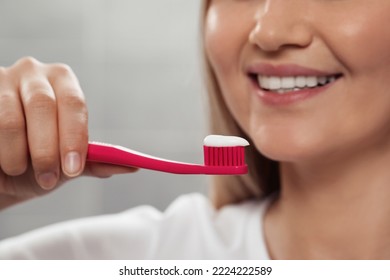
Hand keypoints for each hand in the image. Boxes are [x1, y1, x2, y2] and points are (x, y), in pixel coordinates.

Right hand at [0, 57, 135, 209]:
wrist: (2, 167)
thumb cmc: (40, 157)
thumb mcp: (68, 160)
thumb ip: (95, 161)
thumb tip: (132, 166)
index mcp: (64, 83)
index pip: (74, 103)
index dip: (74, 136)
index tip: (73, 168)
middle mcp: (34, 73)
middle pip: (43, 106)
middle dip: (47, 149)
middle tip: (49, 179)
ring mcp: (2, 79)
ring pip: (10, 118)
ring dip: (17, 153)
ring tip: (20, 171)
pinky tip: (1, 161)